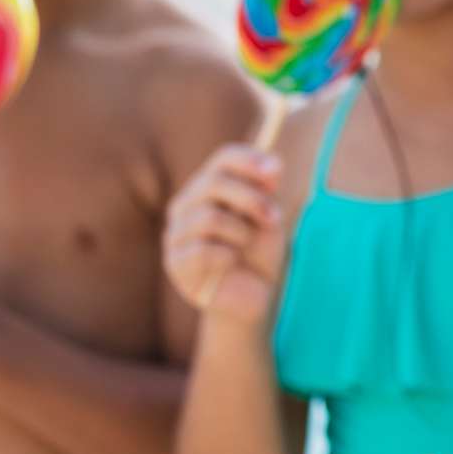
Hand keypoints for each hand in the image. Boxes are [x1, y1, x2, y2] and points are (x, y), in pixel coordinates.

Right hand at [163, 144, 285, 320]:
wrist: (253, 294)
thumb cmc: (259, 251)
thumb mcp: (269, 216)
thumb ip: (267, 191)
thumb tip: (273, 166)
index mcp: (209, 187)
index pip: (224, 158)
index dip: (250, 160)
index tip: (277, 171)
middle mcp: (186, 204)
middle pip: (214, 182)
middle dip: (252, 199)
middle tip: (275, 218)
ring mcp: (176, 233)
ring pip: (209, 217)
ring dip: (241, 233)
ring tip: (246, 246)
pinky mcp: (175, 263)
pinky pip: (203, 250)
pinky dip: (227, 256)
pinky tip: (230, 263)